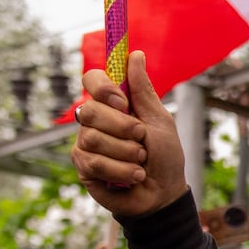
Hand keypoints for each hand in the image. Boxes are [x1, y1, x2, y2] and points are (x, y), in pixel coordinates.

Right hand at [71, 51, 187, 217]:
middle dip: (123, 127)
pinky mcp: (84, 167)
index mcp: (113, 105)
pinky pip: (94, 162)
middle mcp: (94, 121)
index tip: (123, 102)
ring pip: (93, 139)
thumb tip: (136, 55)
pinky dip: (121, 171)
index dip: (103, 88)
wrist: (164, 194)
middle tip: (141, 139)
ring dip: (127, 153)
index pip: (91, 80)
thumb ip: (143, 90)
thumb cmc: (165, 156)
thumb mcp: (159, 120)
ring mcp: (86, 144)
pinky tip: (134, 177)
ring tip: (141, 162)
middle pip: (90, 110)